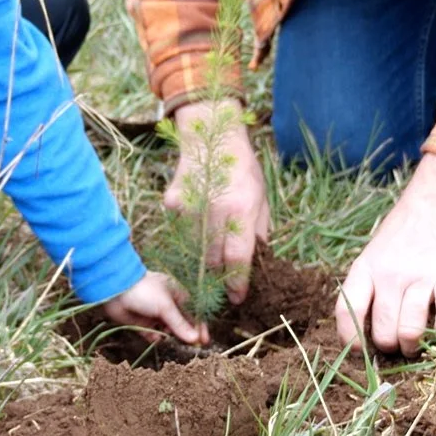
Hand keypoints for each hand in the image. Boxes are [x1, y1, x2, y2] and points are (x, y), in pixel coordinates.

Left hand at [102, 272, 207, 345]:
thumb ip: (180, 324)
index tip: (204, 341)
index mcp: (177, 296)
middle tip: (190, 346)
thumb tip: (195, 339)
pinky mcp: (142, 324)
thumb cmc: (145, 291)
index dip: (199, 327)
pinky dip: (155, 338)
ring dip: (170, 336)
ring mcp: (155, 315)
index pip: (193, 313)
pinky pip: (153, 335)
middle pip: (181, 324)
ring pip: (168, 331)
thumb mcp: (165, 306)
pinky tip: (156, 337)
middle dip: (185, 335)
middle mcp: (167, 306)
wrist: (115, 289)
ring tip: (169, 337)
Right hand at [164, 98, 269, 303]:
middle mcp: (214, 211)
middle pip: (212, 261)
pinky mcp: (173, 204)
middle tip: (221, 293)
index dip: (237, 284)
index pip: (237, 259)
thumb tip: (256, 265)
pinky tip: (196, 233)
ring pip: (193, 251)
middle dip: (217, 281)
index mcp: (241, 210)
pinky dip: (188, 240)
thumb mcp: (261, 200)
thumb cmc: (242, 170)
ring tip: (207, 274)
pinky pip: (181, 233)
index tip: (237, 298)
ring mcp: (189, 208)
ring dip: (201, 265)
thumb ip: (258, 234)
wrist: (211, 137)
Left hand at [334, 155, 435, 355]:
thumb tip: (360, 340)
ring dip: (412, 346)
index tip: (357, 351)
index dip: (349, 339)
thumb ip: (365, 293)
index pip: (348, 312)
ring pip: (411, 331)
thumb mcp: (370, 260)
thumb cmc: (397, 244)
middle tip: (395, 344)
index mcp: (364, 270)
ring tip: (414, 343)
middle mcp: (390, 275)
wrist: (433, 211)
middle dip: (389, 348)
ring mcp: (421, 277)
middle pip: (383, 332)